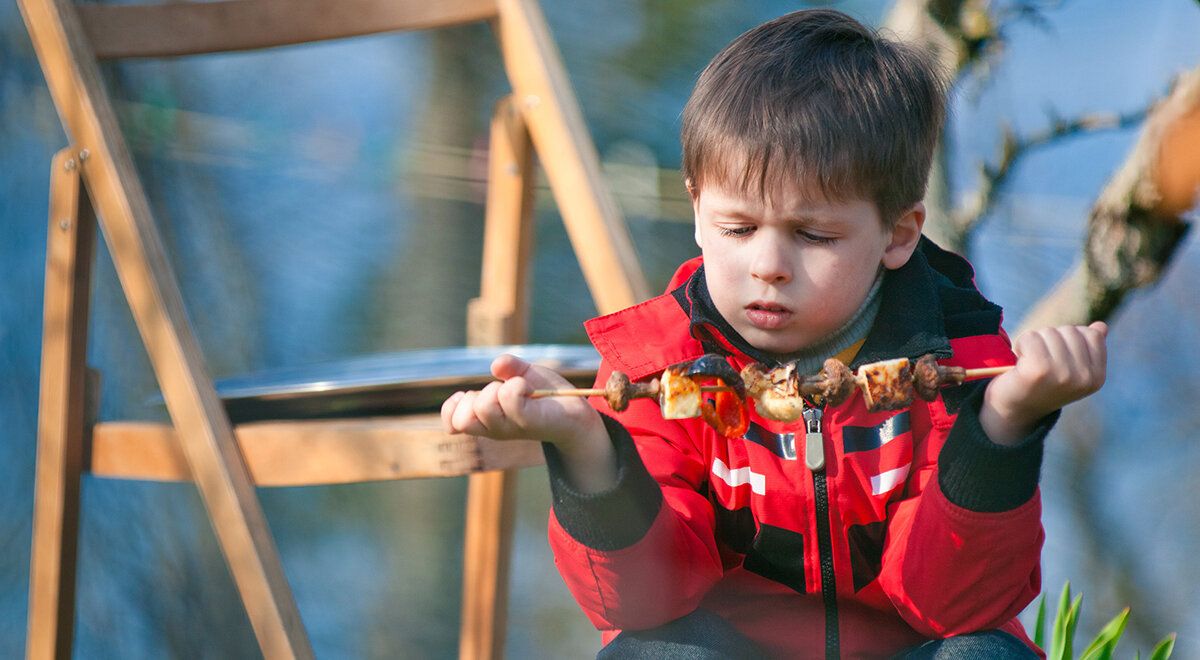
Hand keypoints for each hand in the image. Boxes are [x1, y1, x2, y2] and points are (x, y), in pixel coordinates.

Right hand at [440, 354, 603, 447]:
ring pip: (484, 408)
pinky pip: (510, 401)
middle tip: (498, 390)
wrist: (575, 411)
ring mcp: (512, 426)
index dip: (451, 408)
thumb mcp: (523, 375)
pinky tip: (527, 386)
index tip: (467, 394)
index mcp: (487, 419)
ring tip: (518, 387)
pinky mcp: (531, 421)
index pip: (452, 424)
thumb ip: (509, 367)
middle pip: (464, 419)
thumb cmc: (545, 395)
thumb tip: (496, 366)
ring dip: (497, 389)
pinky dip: (516, 386)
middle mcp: (496, 427)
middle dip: (474, 398)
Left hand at [980, 321, 1107, 445]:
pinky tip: (1020, 362)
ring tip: (1030, 363)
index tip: (1057, 359)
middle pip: (1070, 331)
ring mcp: (1063, 374)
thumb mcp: (1069, 369)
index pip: (1092, 335)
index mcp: (1097, 377)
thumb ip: (1086, 349)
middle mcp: (1084, 377)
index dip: (1069, 340)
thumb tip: (1101, 326)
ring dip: (1035, 342)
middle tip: (1040, 362)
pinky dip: (1021, 343)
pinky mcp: (1038, 370)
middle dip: (1051, 340)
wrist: (1013, 411)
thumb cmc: (1041, 385)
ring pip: (1050, 332)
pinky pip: (1031, 336)